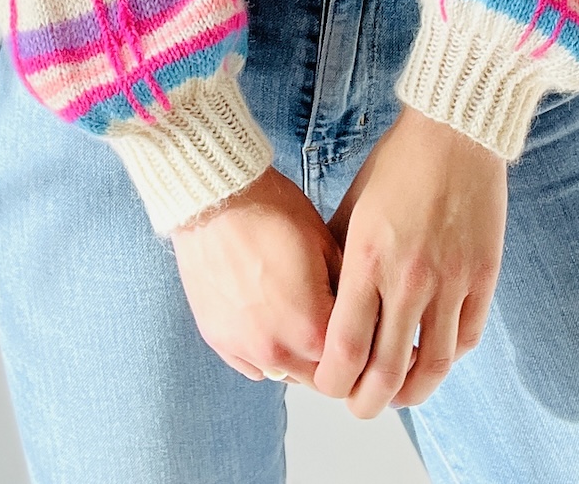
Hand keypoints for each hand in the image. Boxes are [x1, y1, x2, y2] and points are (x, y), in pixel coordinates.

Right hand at [170, 165, 342, 385]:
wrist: (215, 200)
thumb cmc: (272, 213)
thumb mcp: (328, 245)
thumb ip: (347, 292)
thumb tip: (361, 313)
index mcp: (310, 329)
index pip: (349, 364)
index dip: (360, 348)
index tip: (362, 333)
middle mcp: (275, 351)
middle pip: (315, 378)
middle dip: (330, 358)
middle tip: (333, 326)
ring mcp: (242, 348)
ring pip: (283, 373)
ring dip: (297, 357)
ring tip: (299, 318)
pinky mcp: (217, 339)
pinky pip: (251, 363)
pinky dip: (265, 351)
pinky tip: (270, 319)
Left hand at [313, 104, 505, 416]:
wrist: (454, 131)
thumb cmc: (397, 163)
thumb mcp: (353, 206)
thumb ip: (339, 257)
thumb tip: (327, 301)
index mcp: (368, 260)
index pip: (345, 348)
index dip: (334, 381)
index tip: (329, 385)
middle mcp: (409, 278)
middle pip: (387, 372)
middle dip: (368, 402)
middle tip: (361, 406)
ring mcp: (451, 280)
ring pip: (433, 365)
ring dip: (413, 391)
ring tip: (400, 394)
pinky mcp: (483, 275)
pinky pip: (466, 336)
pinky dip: (449, 356)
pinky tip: (435, 355)